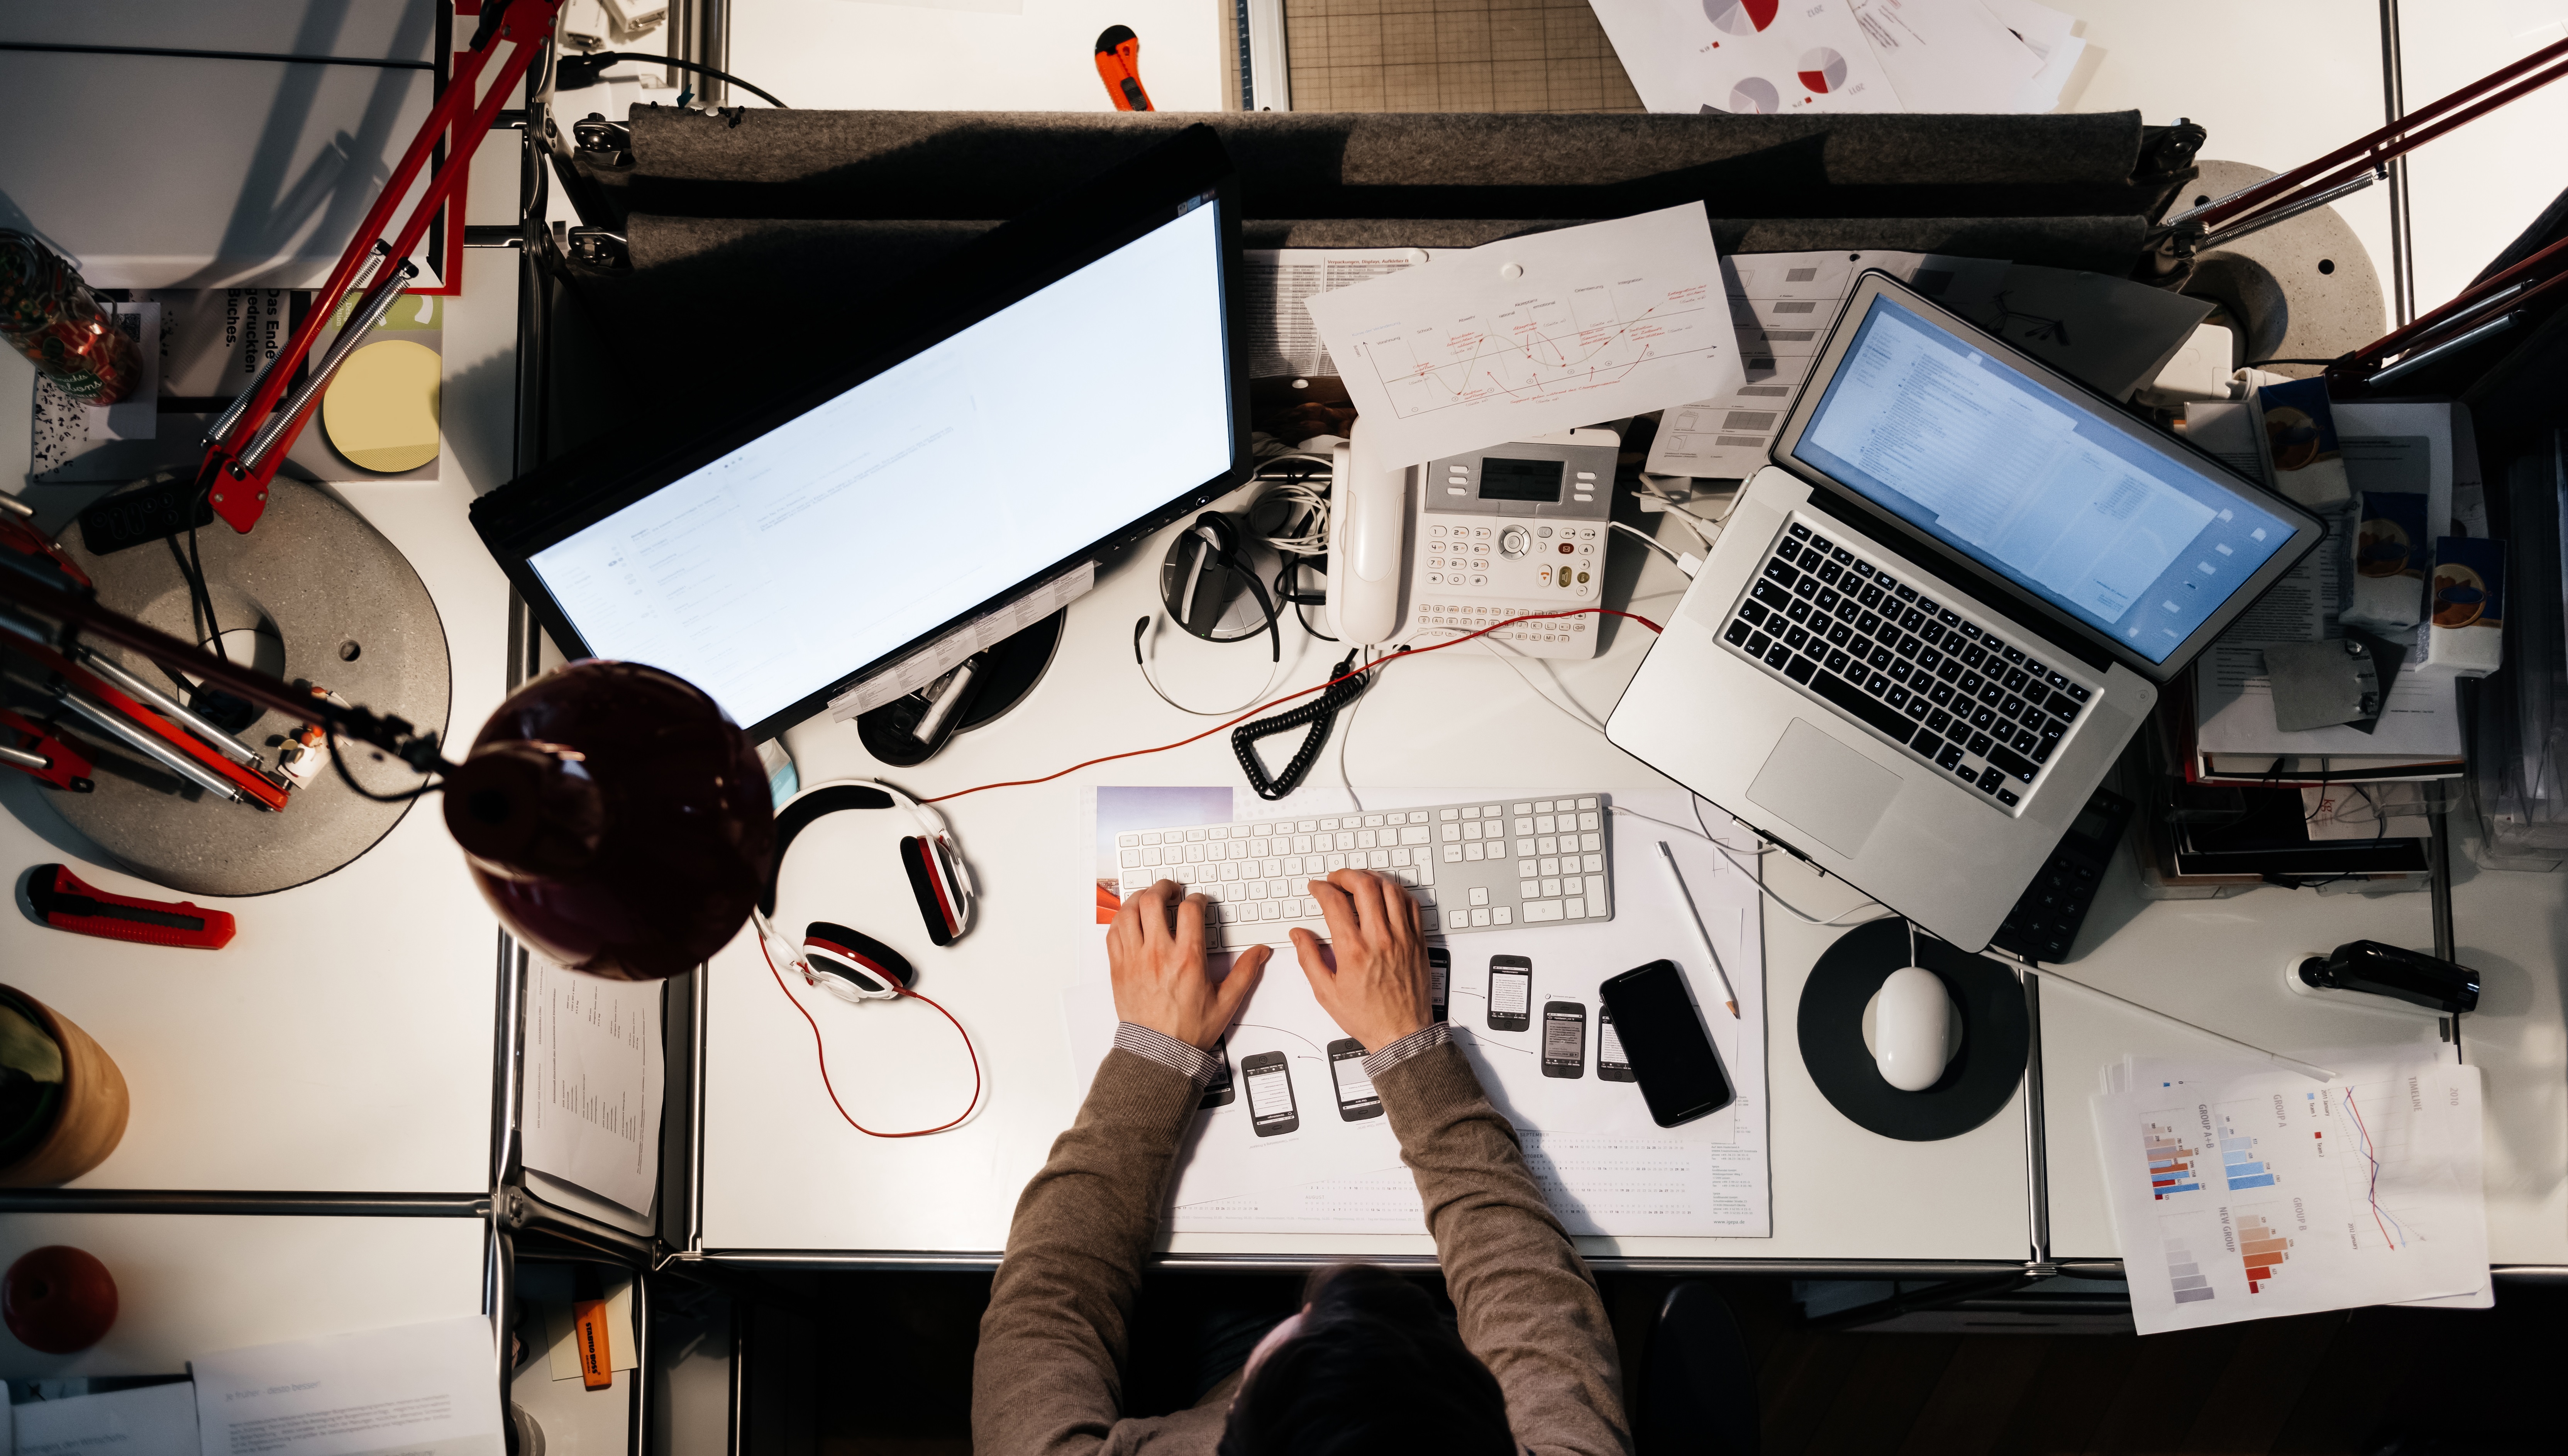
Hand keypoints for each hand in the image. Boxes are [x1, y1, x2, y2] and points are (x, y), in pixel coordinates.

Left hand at [1108, 879, 1267, 1049]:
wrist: (1159, 1053)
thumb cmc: (1188, 1030)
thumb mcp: (1226, 1002)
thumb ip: (1245, 973)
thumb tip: (1259, 953)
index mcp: (1187, 959)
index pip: (1190, 910)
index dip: (1196, 899)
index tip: (1198, 902)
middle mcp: (1158, 955)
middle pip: (1153, 901)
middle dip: (1164, 888)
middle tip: (1171, 890)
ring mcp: (1135, 960)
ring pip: (1129, 912)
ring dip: (1139, 898)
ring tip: (1148, 898)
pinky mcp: (1118, 968)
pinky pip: (1114, 933)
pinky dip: (1121, 919)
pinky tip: (1130, 919)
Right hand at [1291, 868, 1432, 1052]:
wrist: (1401, 1034)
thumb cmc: (1368, 1017)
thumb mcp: (1326, 993)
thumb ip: (1310, 959)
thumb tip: (1299, 935)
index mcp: (1353, 950)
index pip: (1334, 902)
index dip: (1321, 888)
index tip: (1317, 888)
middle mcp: (1380, 939)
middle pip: (1364, 886)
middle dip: (1346, 875)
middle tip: (1336, 879)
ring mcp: (1402, 938)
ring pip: (1390, 889)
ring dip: (1371, 879)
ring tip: (1360, 882)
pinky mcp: (1418, 941)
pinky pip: (1411, 904)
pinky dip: (1397, 892)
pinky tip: (1386, 895)